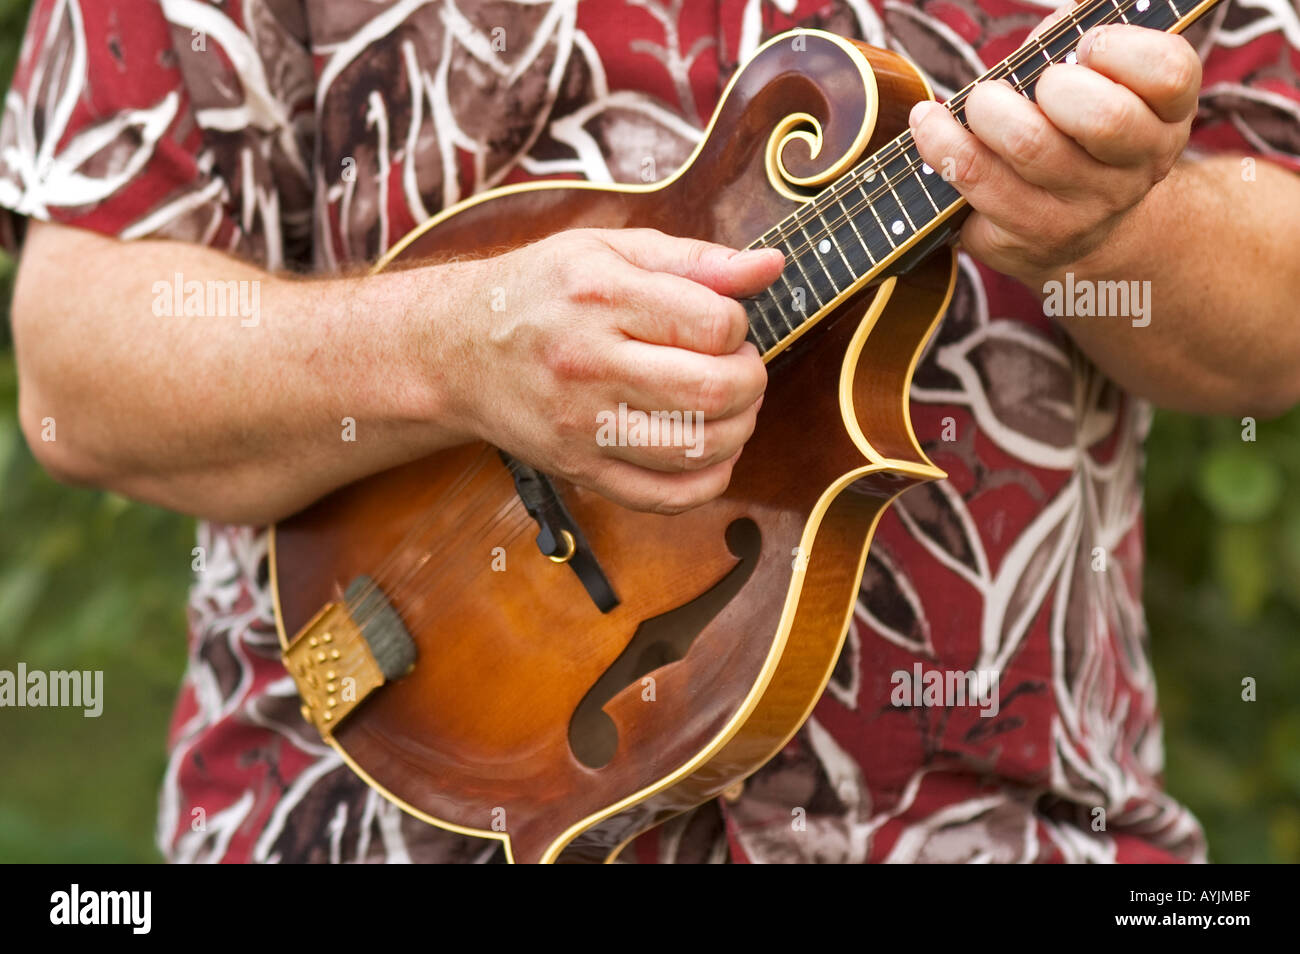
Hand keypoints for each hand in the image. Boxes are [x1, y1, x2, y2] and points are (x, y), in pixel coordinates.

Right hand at [450, 228, 783, 512]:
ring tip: (729, 406)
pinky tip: (710, 451)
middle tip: (739, 368)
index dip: (739, 326)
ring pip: (698, 448)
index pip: (714, 325)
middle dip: (752, 380)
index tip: (722, 325)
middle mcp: (589, 364)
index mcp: (600, 295)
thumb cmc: (540, 292)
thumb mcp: (610, 249)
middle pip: (714, 391)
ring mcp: (583, 425)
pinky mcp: (580, 470)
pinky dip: (709, 480)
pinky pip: (666, 496)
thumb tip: (770, 266)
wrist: (456, 351)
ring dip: (740, 429)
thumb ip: (694, 258)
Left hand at [907, 6, 1201, 284]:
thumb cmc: (1077, 131)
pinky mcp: (1029, 239)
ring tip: (975, 101)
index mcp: (1166, 116)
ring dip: (987, 108)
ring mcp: (1086, 211)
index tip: (1088, 44)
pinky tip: (929, 124)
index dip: (1122, 49)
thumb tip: (1046, 31)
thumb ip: (1075, 42)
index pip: (1168, 73)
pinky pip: (977, 183)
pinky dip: (942, 143)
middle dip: (1050, 84)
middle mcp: (1137, 168)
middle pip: (1102, 116)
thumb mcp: (1100, 85)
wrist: (1078, 233)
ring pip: (1030, 146)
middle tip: (1031, 79)